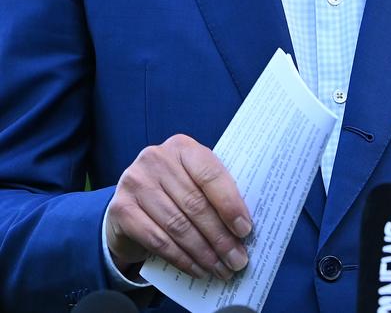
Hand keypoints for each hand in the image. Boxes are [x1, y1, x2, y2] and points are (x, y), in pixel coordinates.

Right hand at [106, 134, 251, 280]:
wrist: (130, 206)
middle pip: (195, 203)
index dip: (229, 204)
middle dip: (220, 237)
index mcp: (182, 147)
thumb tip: (244, 229)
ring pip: (177, 225)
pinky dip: (181, 258)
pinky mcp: (120, 209)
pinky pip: (157, 240)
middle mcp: (156, 158)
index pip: (210, 174)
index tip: (245, 230)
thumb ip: (214, 194)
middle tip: (237, 259)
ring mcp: (135, 182)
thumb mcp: (194, 182)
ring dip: (203, 252)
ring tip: (221, 269)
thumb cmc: (173, 192)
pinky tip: (197, 269)